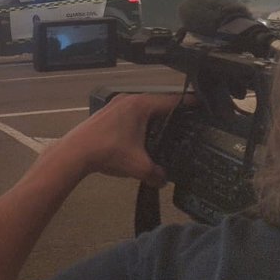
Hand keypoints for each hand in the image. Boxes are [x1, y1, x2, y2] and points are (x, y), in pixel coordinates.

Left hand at [38, 92, 188, 187]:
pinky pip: (132, 113)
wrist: (75, 152)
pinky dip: (142, 122)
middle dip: (173, 113)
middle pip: (159, 102)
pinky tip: (145, 136)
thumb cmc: (108, 153)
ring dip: (156, 118)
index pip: (172, 100)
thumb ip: (158, 174)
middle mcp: (130, 99)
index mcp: (141, 105)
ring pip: (144, 108)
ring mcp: (116, 104)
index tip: (204, 106)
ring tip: (170, 131)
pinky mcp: (108, 112)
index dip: (189, 104)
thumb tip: (164, 180)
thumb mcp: (139, 166)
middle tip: (189, 123)